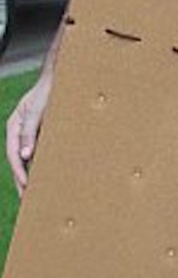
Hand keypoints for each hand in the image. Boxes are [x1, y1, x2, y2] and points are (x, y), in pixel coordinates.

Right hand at [5, 73, 52, 196]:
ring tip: (38, 193)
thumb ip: (29, 132)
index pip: (14, 155)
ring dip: (33, 174)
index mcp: (14, 125)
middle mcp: (20, 131)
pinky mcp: (43, 132)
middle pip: (19, 160)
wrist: (63, 77)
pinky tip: (51, 175)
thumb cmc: (49, 91)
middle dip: (23, 180)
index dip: (20, 172)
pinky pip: (41, 151)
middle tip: (28, 200)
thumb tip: (25, 156)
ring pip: (29, 158)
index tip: (26, 187)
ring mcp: (31, 132)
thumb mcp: (37, 111)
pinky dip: (43, 164)